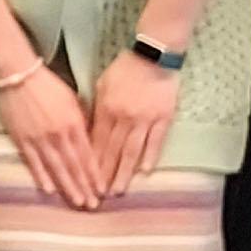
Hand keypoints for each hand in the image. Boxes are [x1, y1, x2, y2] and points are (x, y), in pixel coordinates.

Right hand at [0, 61, 103, 209]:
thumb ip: (81, 120)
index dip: (95, 174)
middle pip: (75, 166)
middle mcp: (59, 134)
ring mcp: (39, 139)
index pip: (88, 155)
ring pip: (57, 168)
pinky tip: (49, 189)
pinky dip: (42, 176)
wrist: (17, 74)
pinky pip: (33, 162)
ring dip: (68, 187)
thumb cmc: (46, 83)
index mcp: (74, 123)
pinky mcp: (21, 139)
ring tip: (76, 202)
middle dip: (85, 187)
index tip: (102, 190)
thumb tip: (89, 139)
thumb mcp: (72, 98)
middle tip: (93, 205)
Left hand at [85, 49, 182, 200]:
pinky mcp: (163, 118)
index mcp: (107, 109)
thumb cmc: (124, 69)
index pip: (97, 142)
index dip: (92, 163)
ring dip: (124, 173)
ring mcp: (145, 119)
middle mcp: (124, 117)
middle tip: (99, 195)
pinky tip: (144, 172)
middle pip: (113, 151)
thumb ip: (96, 109)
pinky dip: (150, 157)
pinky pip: (156, 141)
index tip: (86, 180)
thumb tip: (88, 132)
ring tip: (118, 191)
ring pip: (132, 151)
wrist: (153, 56)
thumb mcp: (102, 85)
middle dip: (105, 175)